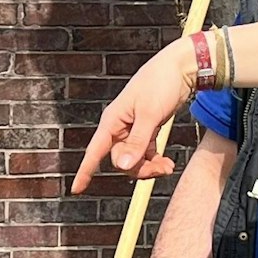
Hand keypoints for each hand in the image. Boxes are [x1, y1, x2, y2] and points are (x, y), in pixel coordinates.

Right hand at [73, 40, 196, 191]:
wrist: (181, 68)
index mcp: (113, 121)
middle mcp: (120, 126)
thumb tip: (121, 166)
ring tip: (168, 166)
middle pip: (120, 159)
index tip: (76, 189)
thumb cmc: (161, 84)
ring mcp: (133, 128)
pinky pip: (145, 152)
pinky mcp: (147, 129)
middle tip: (163, 169)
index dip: (85, 170)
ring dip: (150, 166)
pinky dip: (155, 160)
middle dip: (139, 169)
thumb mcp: (149, 115)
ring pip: (134, 158)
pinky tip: (167, 162)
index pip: (95, 150)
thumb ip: (137, 142)